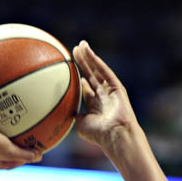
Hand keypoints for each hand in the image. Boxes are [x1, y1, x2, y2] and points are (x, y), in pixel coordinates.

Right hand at [0, 114, 41, 168]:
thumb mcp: (8, 150)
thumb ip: (23, 154)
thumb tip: (39, 157)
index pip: (12, 163)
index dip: (23, 158)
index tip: (32, 152)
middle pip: (3, 151)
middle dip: (13, 146)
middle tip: (24, 137)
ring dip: (1, 132)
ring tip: (9, 121)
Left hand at [72, 41, 140, 157]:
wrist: (115, 135)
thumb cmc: (99, 135)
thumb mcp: (81, 125)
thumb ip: (74, 117)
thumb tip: (64, 112)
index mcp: (95, 104)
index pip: (86, 86)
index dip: (78, 76)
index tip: (69, 67)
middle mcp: (103, 95)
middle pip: (91, 74)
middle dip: (83, 62)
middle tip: (74, 50)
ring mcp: (110, 90)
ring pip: (98, 70)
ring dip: (89, 57)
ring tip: (81, 45)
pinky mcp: (116, 86)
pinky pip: (105, 71)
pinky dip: (97, 61)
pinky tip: (89, 52)